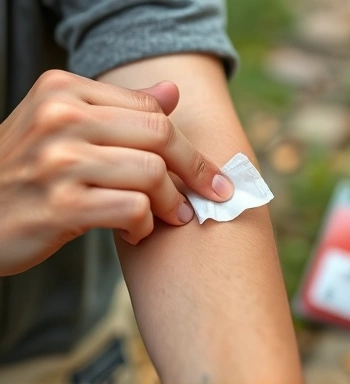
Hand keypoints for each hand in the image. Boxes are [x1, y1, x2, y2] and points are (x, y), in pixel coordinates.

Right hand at [0, 70, 232, 275]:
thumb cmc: (29, 170)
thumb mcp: (65, 125)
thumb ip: (120, 107)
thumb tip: (173, 91)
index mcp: (63, 89)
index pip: (151, 110)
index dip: (188, 145)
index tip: (211, 173)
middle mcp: (59, 117)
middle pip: (160, 136)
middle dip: (194, 172)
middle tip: (209, 195)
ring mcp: (58, 161)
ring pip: (152, 174)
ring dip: (171, 203)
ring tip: (169, 216)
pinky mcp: (59, 206)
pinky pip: (133, 209)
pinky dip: (145, 225)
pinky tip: (136, 231)